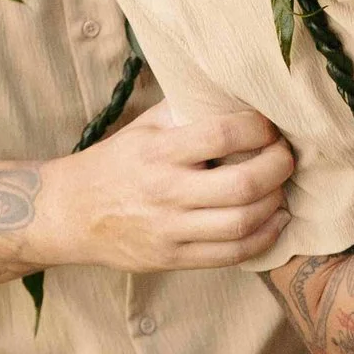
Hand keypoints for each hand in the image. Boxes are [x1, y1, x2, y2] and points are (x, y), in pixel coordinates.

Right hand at [36, 99, 294, 270]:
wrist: (68, 213)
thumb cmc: (116, 163)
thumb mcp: (144, 128)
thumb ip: (186, 112)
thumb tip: (238, 94)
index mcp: (157, 151)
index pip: (222, 134)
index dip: (258, 128)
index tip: (268, 127)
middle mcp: (164, 191)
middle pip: (243, 183)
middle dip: (279, 166)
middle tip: (286, 155)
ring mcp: (169, 229)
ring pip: (242, 222)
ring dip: (276, 202)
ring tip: (282, 187)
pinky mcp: (172, 258)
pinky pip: (231, 254)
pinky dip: (264, 237)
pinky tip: (276, 219)